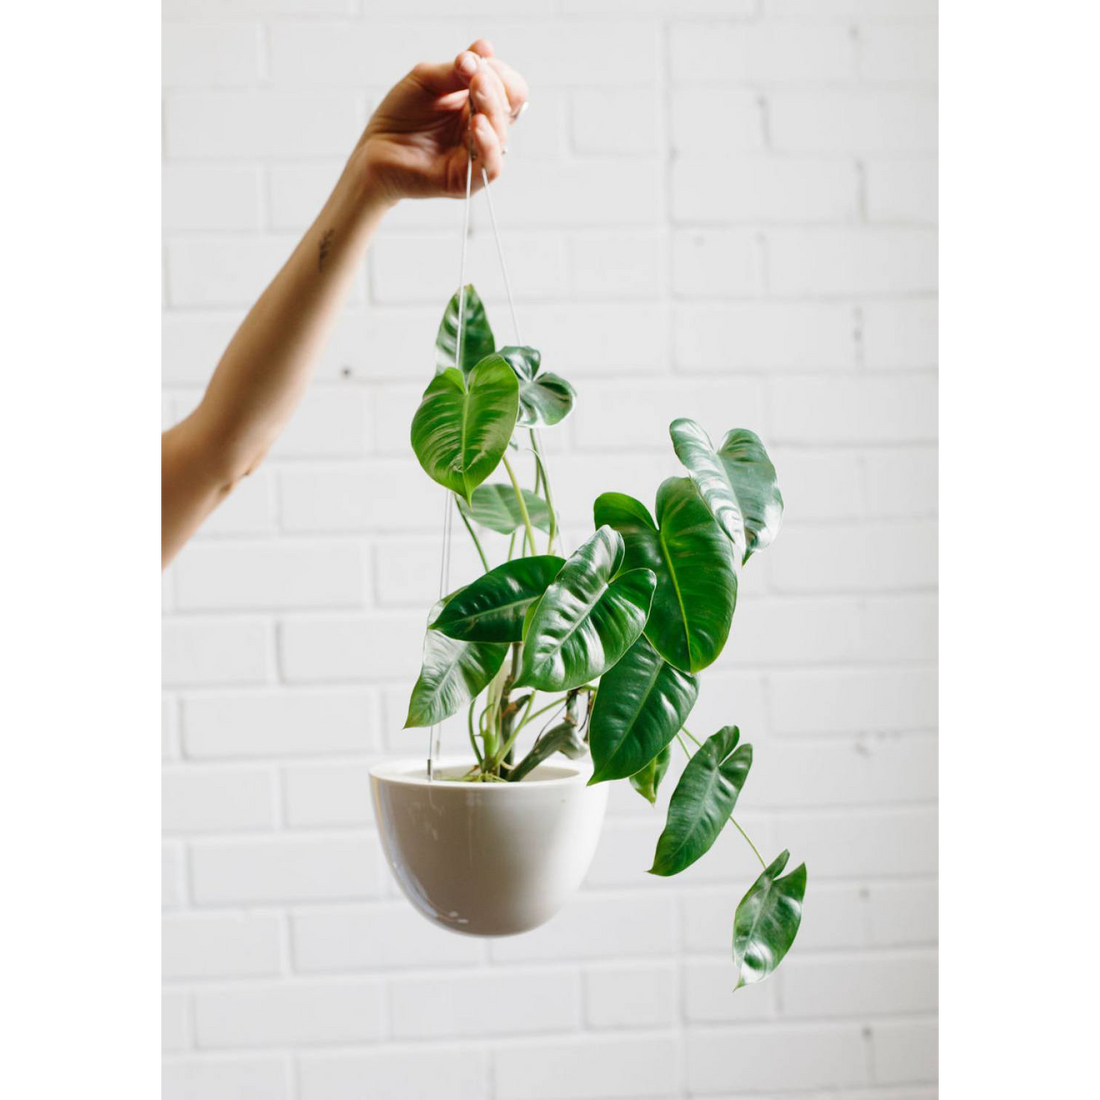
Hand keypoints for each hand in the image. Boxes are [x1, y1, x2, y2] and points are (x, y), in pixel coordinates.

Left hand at [355, 39, 528, 205]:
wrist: (375, 150)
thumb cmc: (399, 115)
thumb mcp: (426, 79)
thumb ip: (455, 69)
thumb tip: (486, 49)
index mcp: (478, 106)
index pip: (509, 89)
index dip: (499, 73)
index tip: (473, 60)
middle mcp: (483, 131)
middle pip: (510, 107)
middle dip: (495, 86)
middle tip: (475, 74)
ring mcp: (476, 156)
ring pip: (502, 134)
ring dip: (492, 107)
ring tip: (477, 89)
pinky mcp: (467, 181)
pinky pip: (491, 167)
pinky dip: (488, 143)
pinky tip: (478, 124)